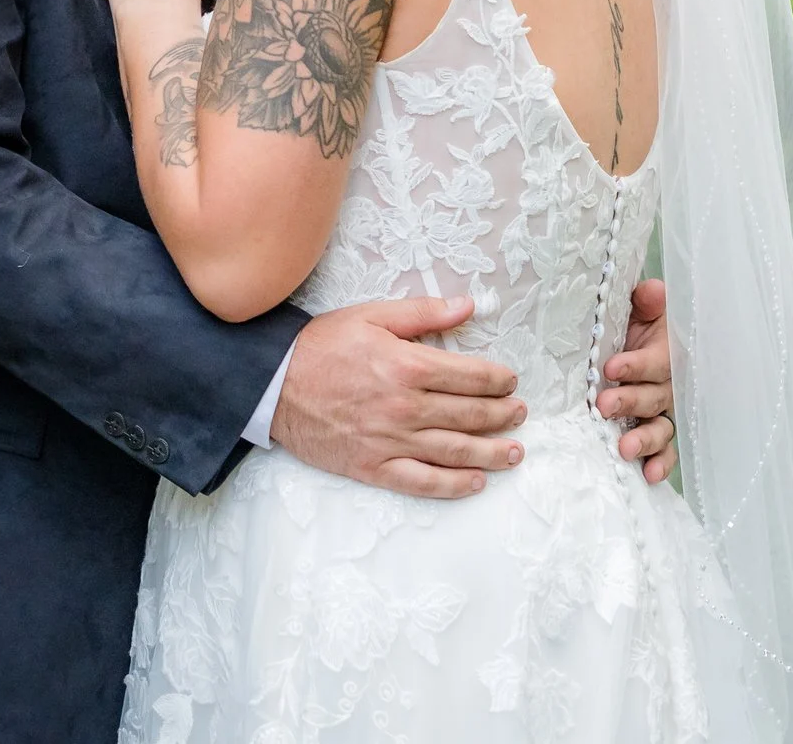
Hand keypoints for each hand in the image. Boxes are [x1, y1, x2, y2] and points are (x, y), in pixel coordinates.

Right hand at [271, 296, 525, 497]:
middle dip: (503, 415)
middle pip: (470, 415)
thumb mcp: (370, 316)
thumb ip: (422, 313)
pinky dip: (454, 485)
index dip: (498, 380)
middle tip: (520, 414)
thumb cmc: (321, 346)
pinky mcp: (373, 467)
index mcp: (407, 366)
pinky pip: (423, 481)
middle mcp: (405, 407)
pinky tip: (475, 482)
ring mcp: (391, 441)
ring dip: (492, 453)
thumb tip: (468, 306)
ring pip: (456, 451)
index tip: (510, 382)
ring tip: (515, 452)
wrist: (272, 385)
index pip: (471, 376)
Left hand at [597, 278, 677, 484]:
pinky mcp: (658, 431)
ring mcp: (664, 411)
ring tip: (624, 448)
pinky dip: (659, 463)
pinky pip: (665, 450)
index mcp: (665, 352)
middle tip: (605, 406)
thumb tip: (652, 290)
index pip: (656, 361)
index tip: (611, 368)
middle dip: (631, 402)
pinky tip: (649, 474)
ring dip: (645, 439)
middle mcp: (668, 384)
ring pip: (661, 427)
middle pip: (655, 397)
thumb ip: (645, 301)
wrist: (629, 340)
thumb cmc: (631, 325)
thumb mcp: (636, 308)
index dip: (636, 366)